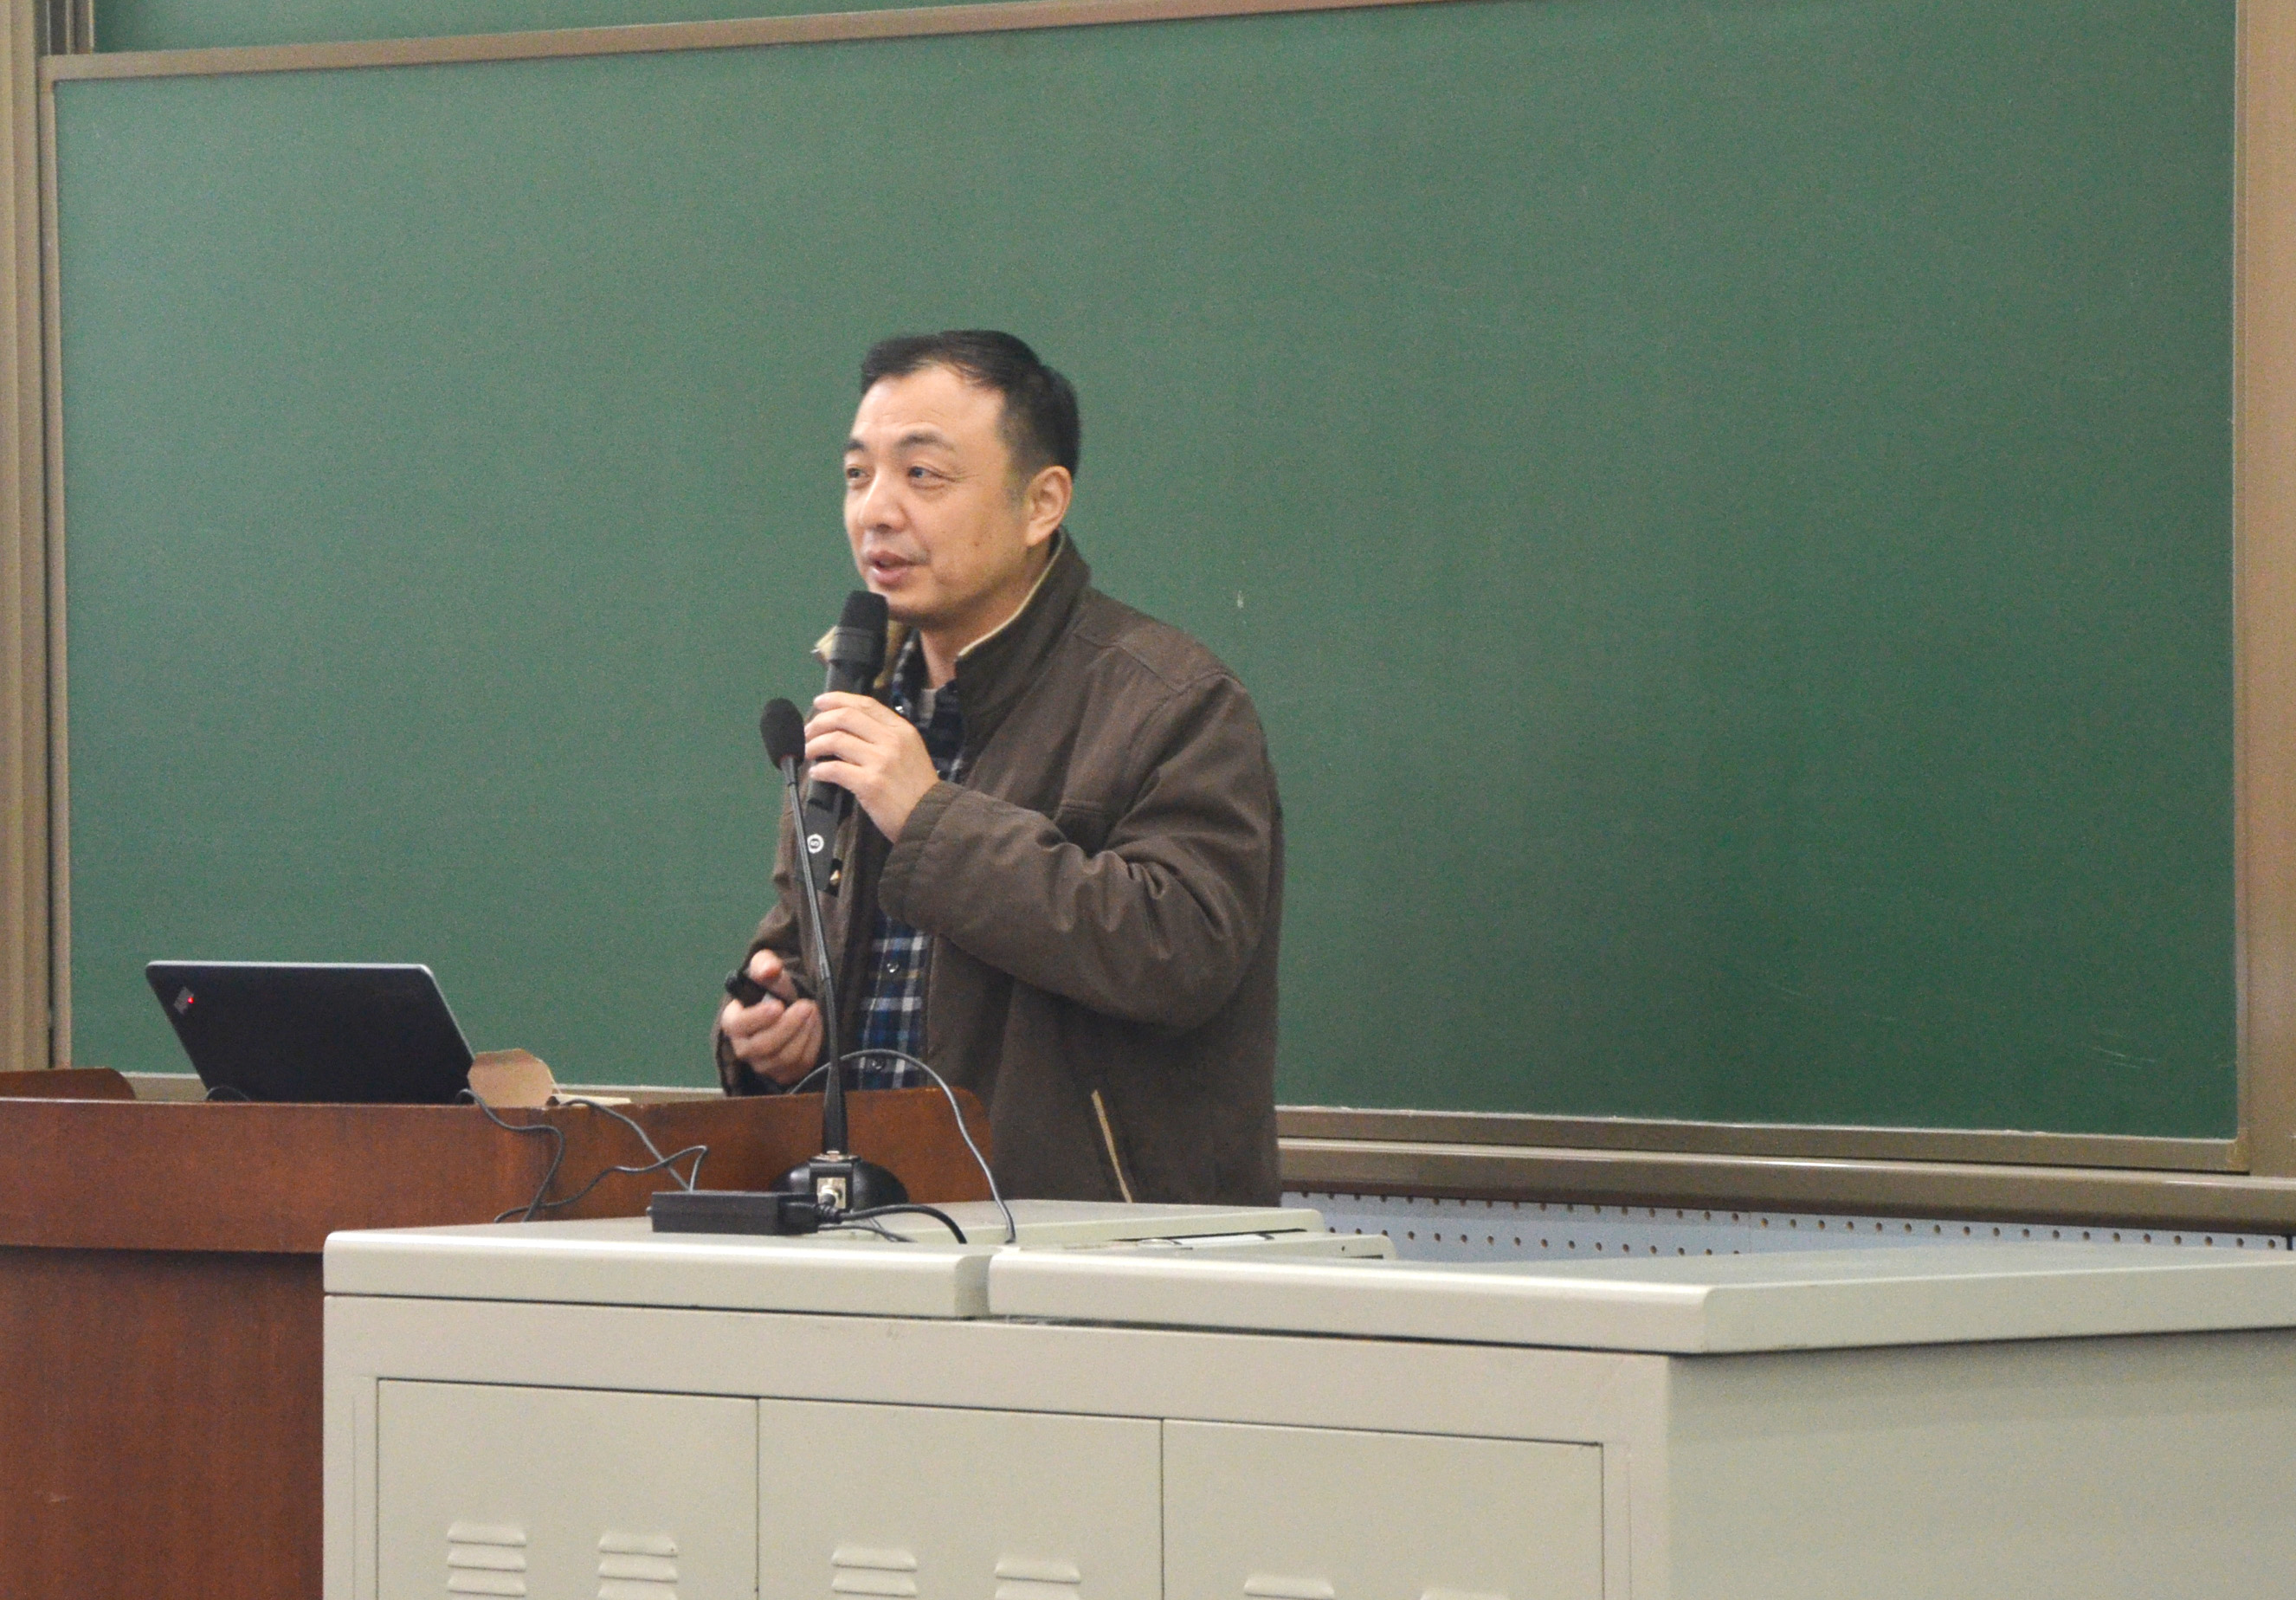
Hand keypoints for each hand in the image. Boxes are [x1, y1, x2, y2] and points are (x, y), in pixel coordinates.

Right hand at [718, 949, 822, 1088]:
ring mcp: (764, 1064)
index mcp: (733, 1022)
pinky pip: (800, 1064)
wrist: (786, 1007)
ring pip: (784, 1057)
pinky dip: (812, 1043)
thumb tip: (769, 970)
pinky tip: (815, 1024)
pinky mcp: (784, 1073)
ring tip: (813, 1010)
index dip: (757, 1018)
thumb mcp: (766, 969)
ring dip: (803, 1033)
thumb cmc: (770, 989)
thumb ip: (765, 964)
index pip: (738, 1025)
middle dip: (788, 1026)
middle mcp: (744, 1048)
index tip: (778, 1005)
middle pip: (764, 1045)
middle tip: (806, 1005)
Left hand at [805, 691, 939, 840]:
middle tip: (807, 733)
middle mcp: (891, 740)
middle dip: (819, 722)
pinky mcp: (869, 784)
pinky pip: (835, 769)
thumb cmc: (917, 787)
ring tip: (808, 753)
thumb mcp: (909, 751)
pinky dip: (820, 770)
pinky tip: (816, 774)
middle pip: (845, 717)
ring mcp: (880, 761)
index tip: (820, 702)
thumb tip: (847, 731)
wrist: (931, 817)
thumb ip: (885, 737)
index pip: (865, 704)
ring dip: (814, 745)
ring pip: (836, 740)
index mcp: (901, 729)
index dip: (838, 699)